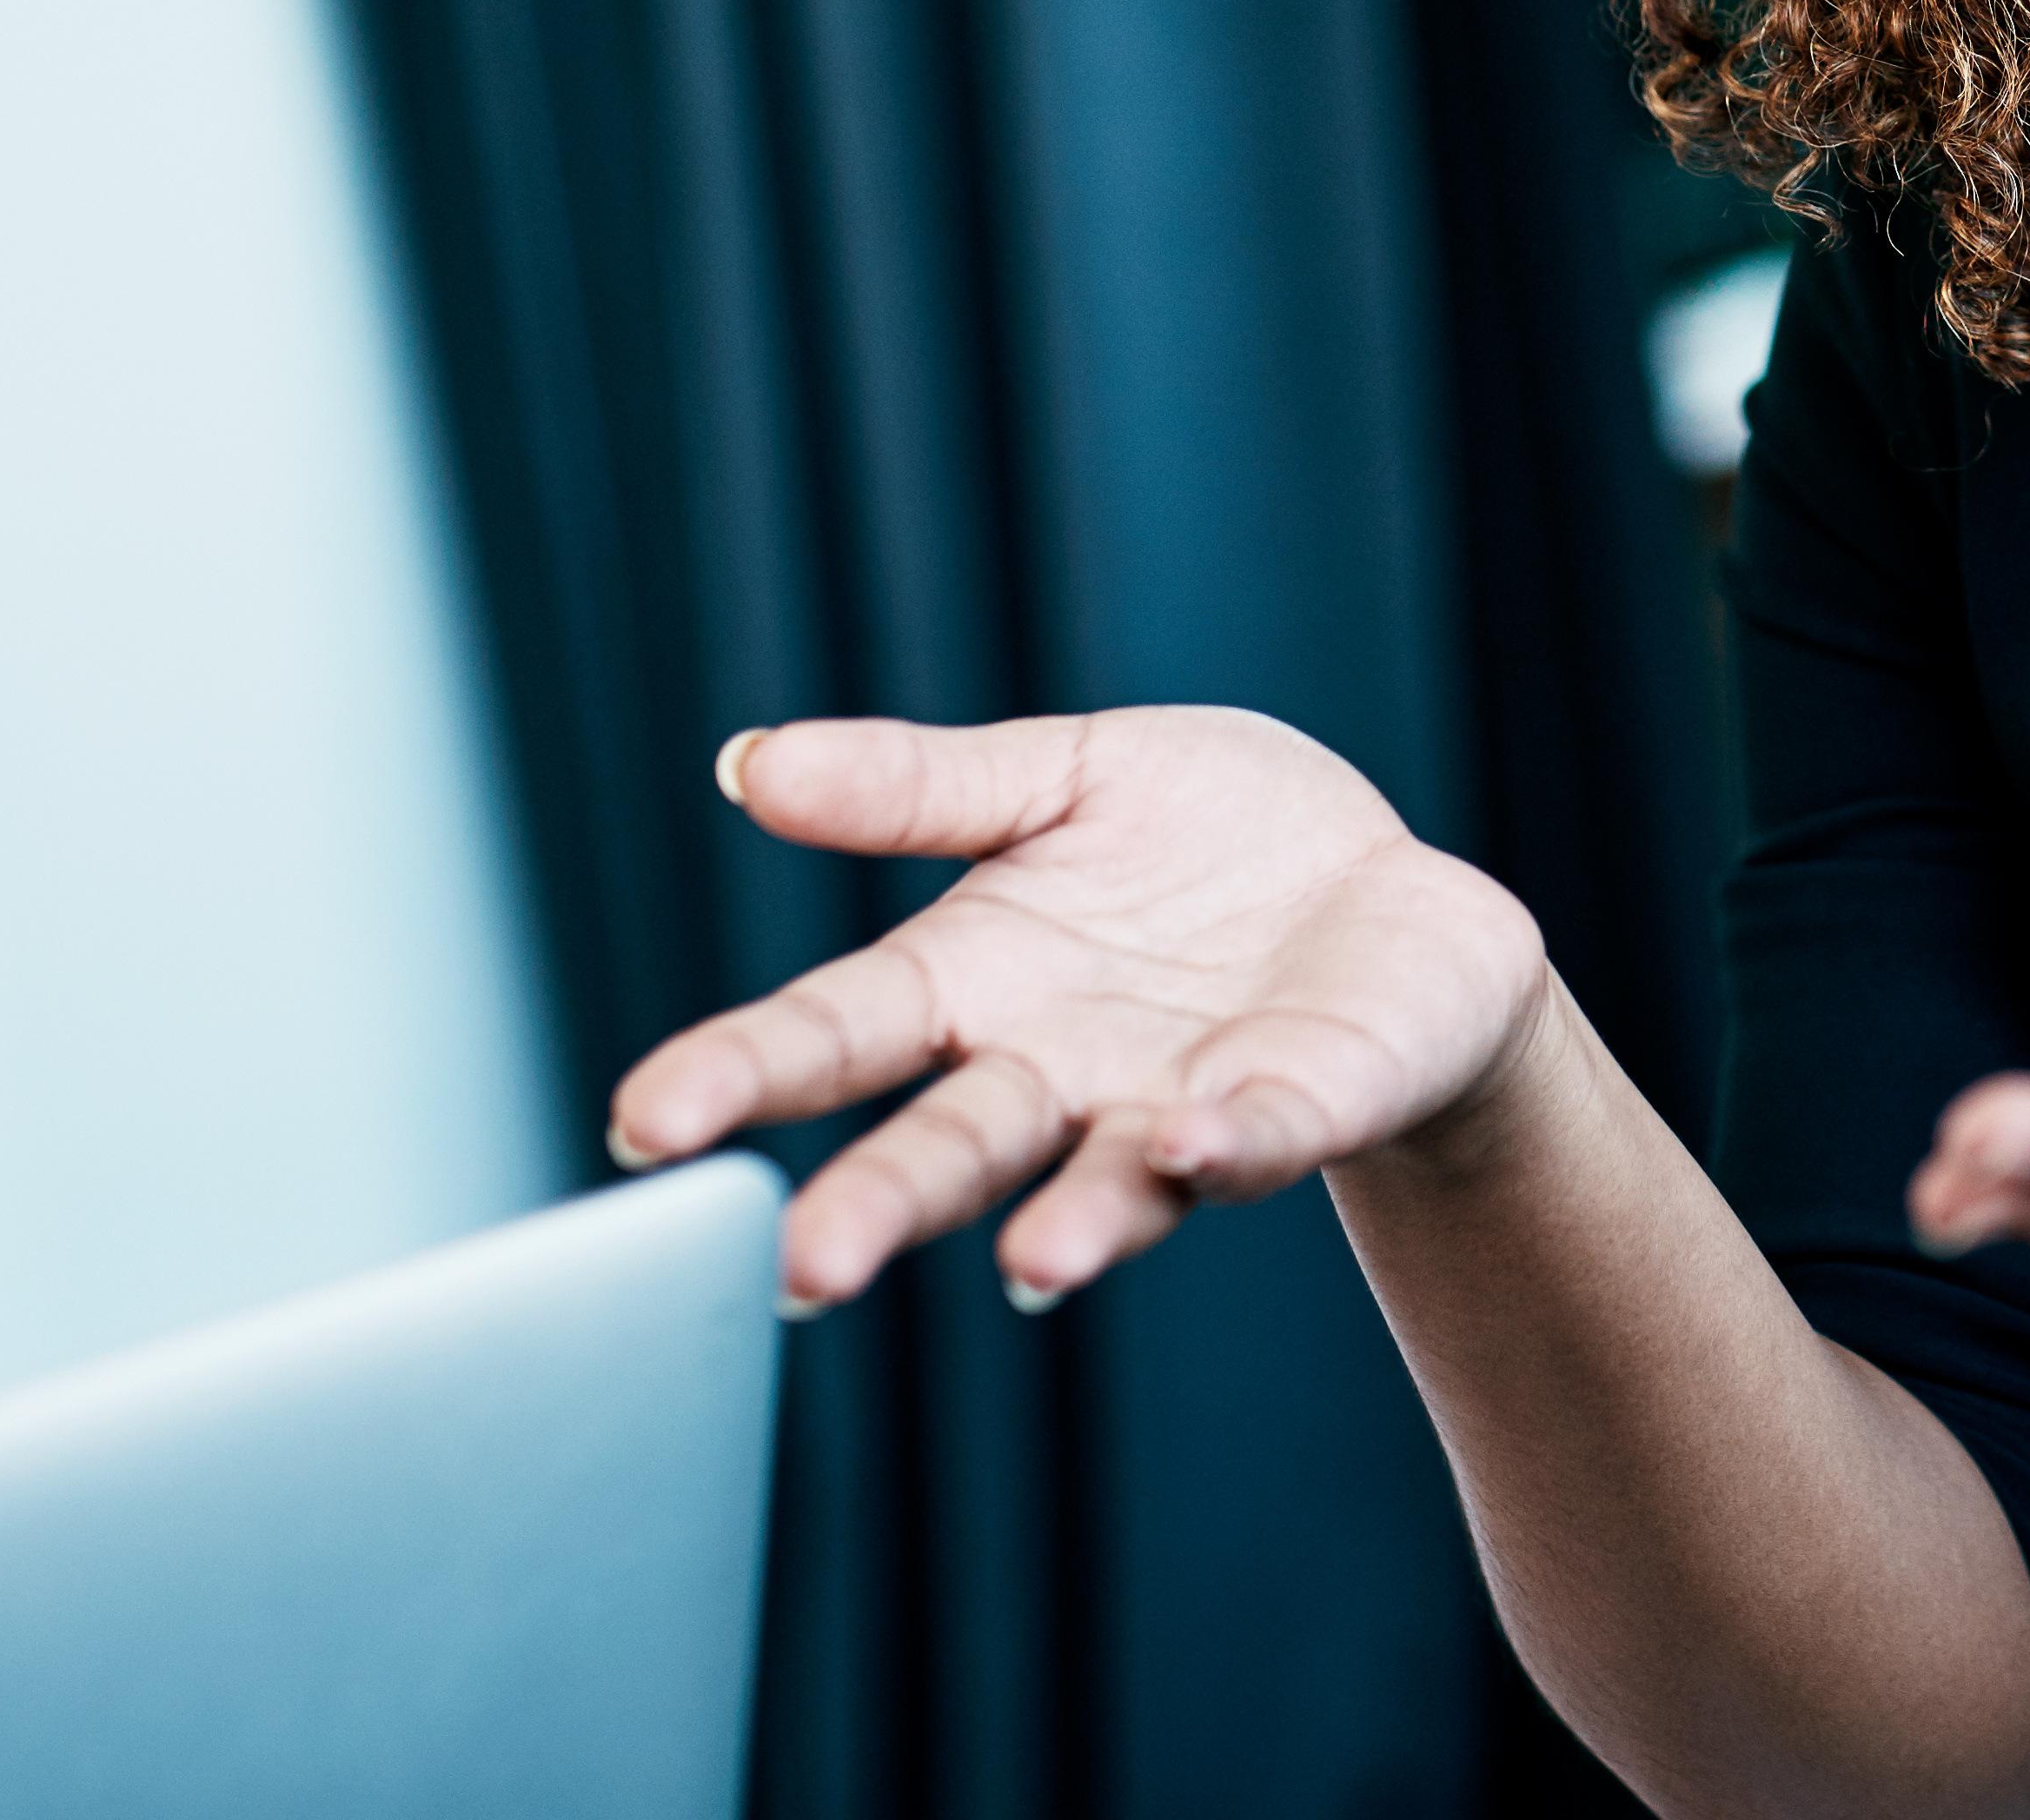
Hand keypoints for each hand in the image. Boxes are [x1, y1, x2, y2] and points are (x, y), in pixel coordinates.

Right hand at [604, 708, 1546, 1313]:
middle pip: (947, 1147)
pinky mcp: (1299, 1108)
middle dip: (876, 1205)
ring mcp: (1173, 1110)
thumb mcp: (1062, 779)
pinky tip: (1196, 1141)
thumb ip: (917, 787)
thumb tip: (751, 761)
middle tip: (798, 1269)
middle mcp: (1056, 1077)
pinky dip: (1228, 1147)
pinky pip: (1258, 1137)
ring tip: (1030, 1264)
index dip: (738, 1075)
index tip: (643, 1122)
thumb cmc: (1207, 845)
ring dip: (1065, 1226)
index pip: (835, 1032)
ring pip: (1097, 1186)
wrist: (1386, 901)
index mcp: (974, 986)